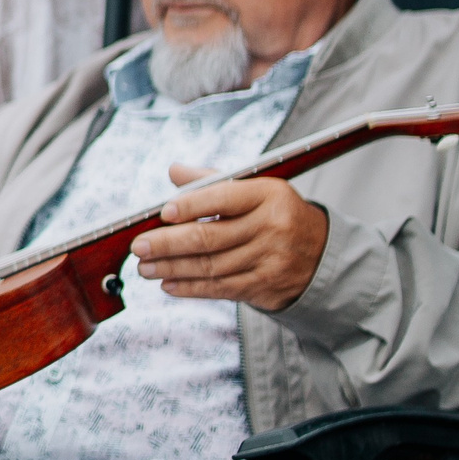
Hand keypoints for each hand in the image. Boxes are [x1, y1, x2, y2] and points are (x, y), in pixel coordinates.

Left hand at [130, 166, 330, 310]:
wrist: (320, 252)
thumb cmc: (274, 213)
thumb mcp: (254, 189)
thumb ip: (211, 181)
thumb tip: (174, 171)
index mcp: (267, 194)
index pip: (223, 198)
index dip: (191, 205)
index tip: (162, 212)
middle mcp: (271, 226)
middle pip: (210, 237)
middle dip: (168, 244)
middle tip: (138, 246)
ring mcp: (270, 259)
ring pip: (211, 266)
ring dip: (172, 268)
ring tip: (144, 267)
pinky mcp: (266, 285)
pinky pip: (221, 288)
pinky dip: (190, 288)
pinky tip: (167, 284)